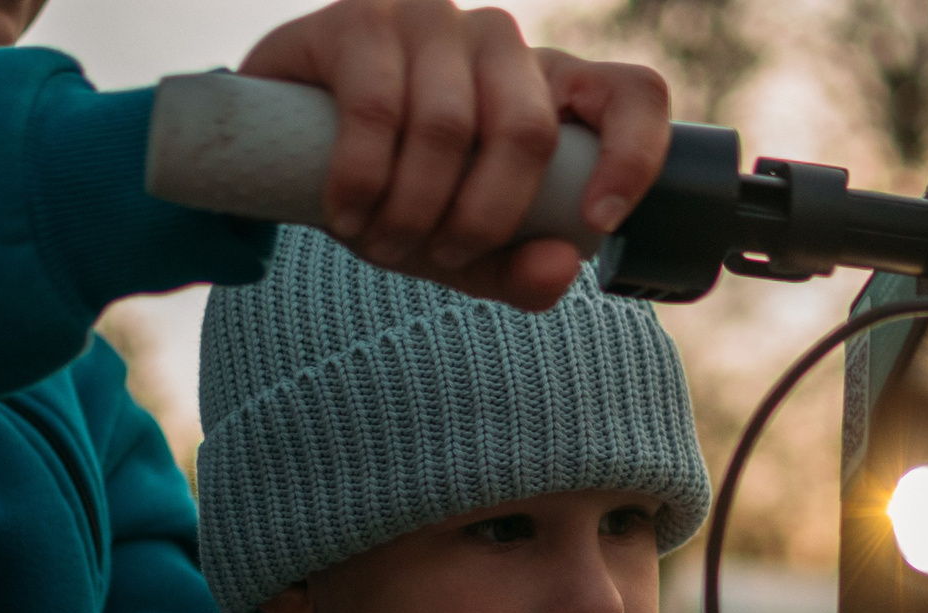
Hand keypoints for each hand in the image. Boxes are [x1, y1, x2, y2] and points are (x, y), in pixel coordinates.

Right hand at [240, 0, 669, 310]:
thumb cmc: (401, 197)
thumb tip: (563, 266)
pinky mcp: (360, 19)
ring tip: (382, 243)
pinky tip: (346, 215)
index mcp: (550, 89)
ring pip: (449, 123)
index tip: (596, 221)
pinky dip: (362, 179)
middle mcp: (501, 42)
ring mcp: (432, 20)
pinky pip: (376, 106)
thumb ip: (519, 272)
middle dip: (483, 217)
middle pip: (529, 128)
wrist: (293, 155)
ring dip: (413, 208)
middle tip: (441, 258)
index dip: (633, 155)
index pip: (634, 95)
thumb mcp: (466, 252)